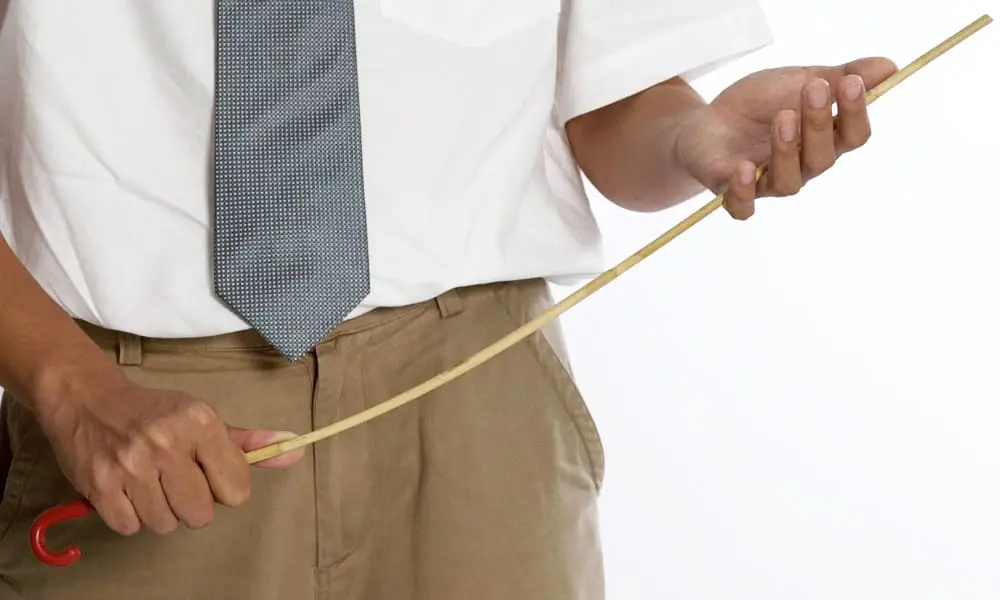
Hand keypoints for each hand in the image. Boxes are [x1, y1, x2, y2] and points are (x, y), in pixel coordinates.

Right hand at [37, 381, 303, 535]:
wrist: (88, 398)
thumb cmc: (155, 411)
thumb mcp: (204, 417)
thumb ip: (248, 442)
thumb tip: (294, 449)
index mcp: (200, 423)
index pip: (236, 488)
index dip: (225, 487)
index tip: (210, 474)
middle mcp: (167, 443)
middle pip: (201, 514)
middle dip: (194, 504)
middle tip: (178, 480)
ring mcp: (131, 466)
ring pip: (166, 524)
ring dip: (161, 511)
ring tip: (151, 483)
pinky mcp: (100, 485)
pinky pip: (131, 527)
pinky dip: (132, 516)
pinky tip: (129, 490)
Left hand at [675, 57, 897, 218]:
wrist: (706, 121)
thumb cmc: (758, 105)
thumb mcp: (797, 81)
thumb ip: (838, 77)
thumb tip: (889, 66)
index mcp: (823, 141)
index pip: (852, 137)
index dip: (855, 113)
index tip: (851, 83)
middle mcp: (801, 168)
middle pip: (822, 159)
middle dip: (820, 124)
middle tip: (814, 89)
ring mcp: (766, 183)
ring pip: (788, 182)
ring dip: (787, 150)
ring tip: (782, 117)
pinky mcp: (732, 192)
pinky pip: (743, 206)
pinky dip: (744, 192)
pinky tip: (743, 169)